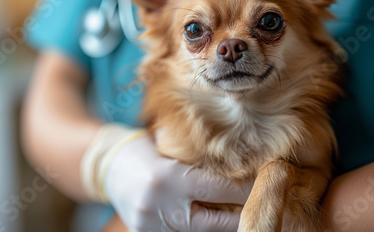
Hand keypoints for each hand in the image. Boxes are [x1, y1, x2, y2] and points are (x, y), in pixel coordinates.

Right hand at [104, 135, 250, 231]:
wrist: (109, 167)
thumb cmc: (144, 150)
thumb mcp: (172, 148)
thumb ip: (200, 163)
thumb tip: (240, 171)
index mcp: (167, 178)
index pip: (218, 189)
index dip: (246, 189)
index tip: (264, 184)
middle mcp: (159, 206)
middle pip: (215, 222)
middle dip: (241, 215)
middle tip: (261, 206)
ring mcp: (151, 226)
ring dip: (223, 224)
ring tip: (240, 212)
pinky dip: (201, 227)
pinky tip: (212, 217)